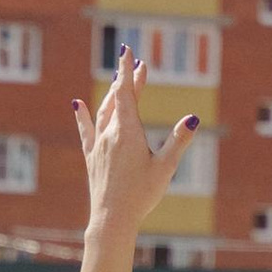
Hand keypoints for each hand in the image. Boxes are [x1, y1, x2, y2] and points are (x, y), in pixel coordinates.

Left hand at [71, 47, 199, 247]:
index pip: (128, 93)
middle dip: (127, 80)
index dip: (128, 71)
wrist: (111, 220)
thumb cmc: (140, 196)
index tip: (127, 51)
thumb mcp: (165, 168)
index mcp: (128, 132)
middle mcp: (109, 134)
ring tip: (120, 81)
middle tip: (138, 65)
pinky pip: (86, 131)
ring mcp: (98, 146)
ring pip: (103, 112)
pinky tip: (78, 104)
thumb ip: (178, 141)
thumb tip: (193, 119)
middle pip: (117, 99)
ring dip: (112, 94)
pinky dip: (83, 116)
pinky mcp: (91, 158)